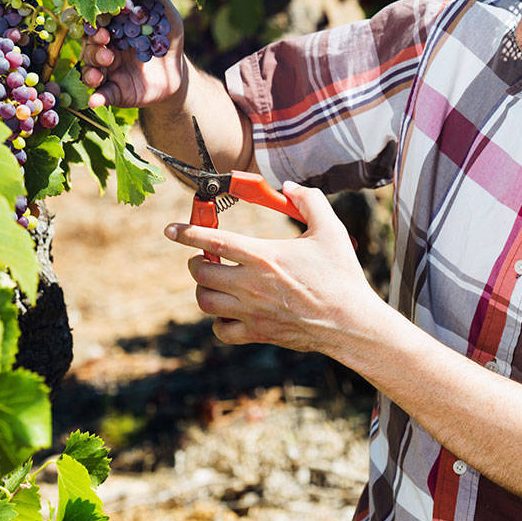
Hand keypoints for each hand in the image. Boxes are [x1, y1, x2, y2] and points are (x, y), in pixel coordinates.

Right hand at [80, 0, 188, 107]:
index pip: (96, 20)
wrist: (178, 73)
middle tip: (105, 43)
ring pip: (90, 68)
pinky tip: (96, 99)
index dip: (97, 20)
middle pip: (88, 43)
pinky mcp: (112, 92)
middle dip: (93, 43)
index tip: (103, 21)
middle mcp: (102, 46)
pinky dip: (96, 97)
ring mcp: (105, 70)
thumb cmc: (167, 37)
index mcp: (111, 26)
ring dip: (91, 68)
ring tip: (102, 68)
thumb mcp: (165, 13)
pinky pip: (100, 95)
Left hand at [163, 183, 383, 353]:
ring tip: (217, 281)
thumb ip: (309, 201)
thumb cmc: (341, 276)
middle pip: (200, 271)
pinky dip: (219, 320)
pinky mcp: (257, 333)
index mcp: (264, 255)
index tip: (171, 229)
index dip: (186, 232)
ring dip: (204, 288)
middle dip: (197, 261)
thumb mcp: (330, 230)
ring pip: (205, 300)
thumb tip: (289, 187)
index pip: (213, 240)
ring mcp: (251, 312)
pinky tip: (231, 311)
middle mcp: (251, 284)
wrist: (350, 323)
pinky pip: (221, 330)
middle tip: (208, 257)